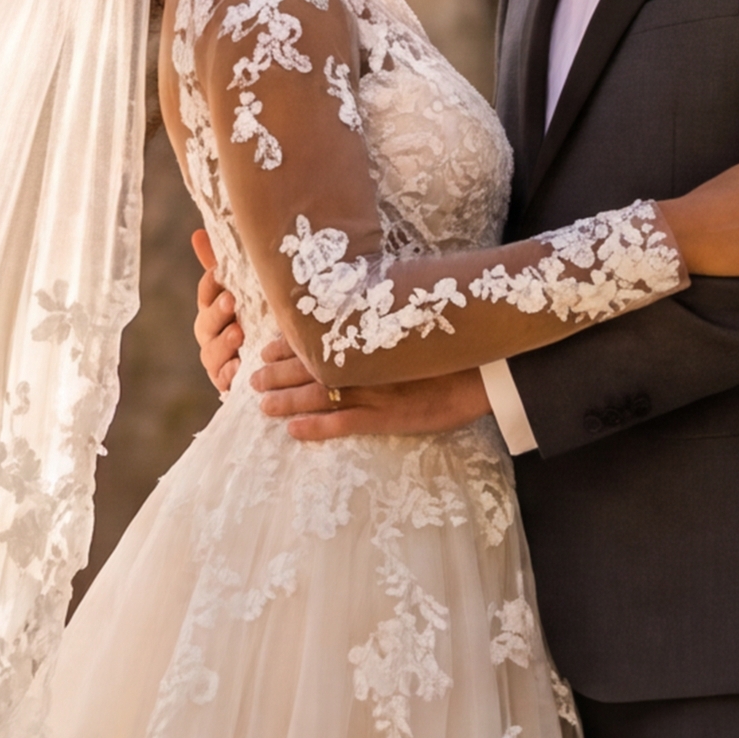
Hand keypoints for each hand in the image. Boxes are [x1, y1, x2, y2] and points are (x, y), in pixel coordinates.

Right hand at [188, 230, 244, 399]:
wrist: (276, 359)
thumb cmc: (260, 316)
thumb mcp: (249, 289)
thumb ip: (225, 264)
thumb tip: (197, 233)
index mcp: (214, 308)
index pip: (206, 293)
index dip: (210, 284)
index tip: (219, 273)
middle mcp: (211, 334)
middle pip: (205, 323)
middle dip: (216, 312)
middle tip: (231, 301)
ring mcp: (218, 360)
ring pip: (211, 352)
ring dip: (223, 342)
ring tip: (238, 334)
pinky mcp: (227, 382)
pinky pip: (223, 380)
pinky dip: (230, 374)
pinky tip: (239, 368)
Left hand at [250, 339, 493, 440]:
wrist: (487, 367)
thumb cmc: (453, 343)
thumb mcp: (415, 322)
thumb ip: (387, 318)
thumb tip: (368, 306)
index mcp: (369, 337)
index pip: (319, 339)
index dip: (289, 345)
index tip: (266, 347)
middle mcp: (366, 362)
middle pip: (311, 367)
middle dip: (278, 373)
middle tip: (251, 378)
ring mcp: (375, 390)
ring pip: (318, 395)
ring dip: (287, 400)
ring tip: (261, 405)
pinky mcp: (388, 417)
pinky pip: (344, 424)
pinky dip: (316, 428)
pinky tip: (293, 432)